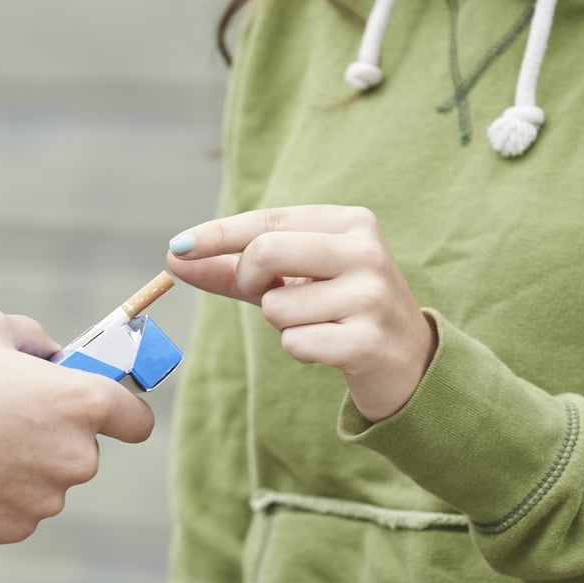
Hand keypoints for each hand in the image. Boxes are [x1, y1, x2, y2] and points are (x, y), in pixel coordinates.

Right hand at [0, 308, 154, 543]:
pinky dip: (3, 491)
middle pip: (87, 449)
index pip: (138, 420)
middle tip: (11, 415)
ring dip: (29, 464)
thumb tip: (51, 355)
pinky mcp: (17, 527)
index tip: (101, 408)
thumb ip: (36, 337)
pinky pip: (22, 506)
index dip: (122, 411)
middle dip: (58, 434)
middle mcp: (76, 457)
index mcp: (81, 403)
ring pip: (51, 479)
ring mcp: (47, 498)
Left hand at [166, 205, 435, 420]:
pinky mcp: (367, 341)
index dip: (217, 235)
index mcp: (348, 223)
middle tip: (270, 295)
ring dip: (283, 324)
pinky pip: (294, 343)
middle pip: (264, 252)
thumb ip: (232, 269)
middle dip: (250, 280)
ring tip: (319, 324)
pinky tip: (330, 348)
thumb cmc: (338, 310)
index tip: (177, 247)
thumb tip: (173, 258)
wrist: (409, 362)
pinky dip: (300, 351)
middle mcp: (364, 250)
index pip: (267, 220)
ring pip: (275, 306)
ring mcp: (370, 295)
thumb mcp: (288, 281)